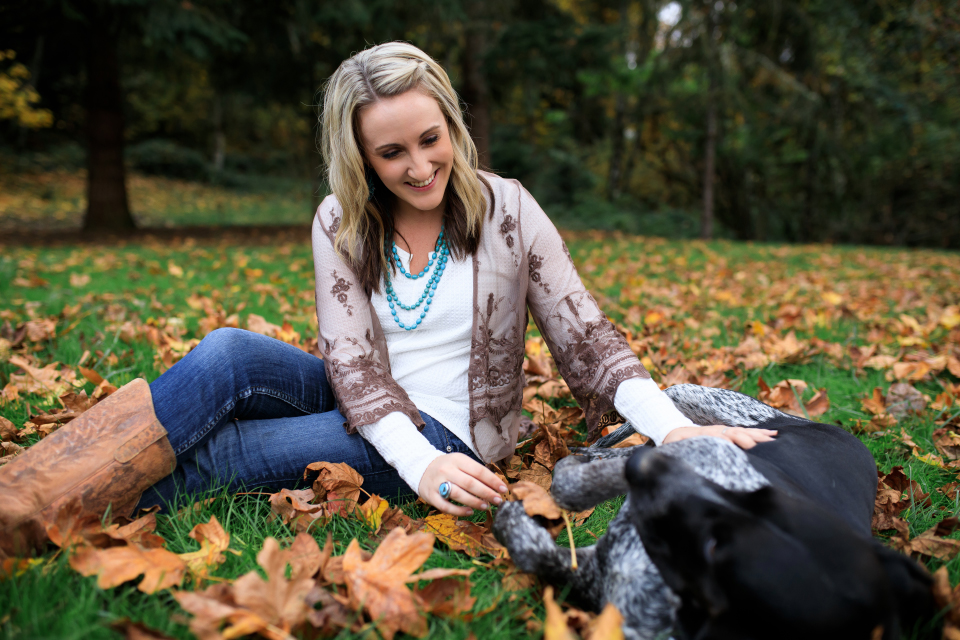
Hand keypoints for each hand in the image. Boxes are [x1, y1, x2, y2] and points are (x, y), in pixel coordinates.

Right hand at [419, 453, 507, 515]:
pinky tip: (470, 512)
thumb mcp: (460, 462)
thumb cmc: (448, 467)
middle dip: (487, 493)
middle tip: (498, 500)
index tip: (503, 489)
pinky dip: (459, 511)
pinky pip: (446, 506)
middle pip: (470, 483)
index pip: (478, 470)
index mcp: (457, 460)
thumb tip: (495, 485)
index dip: (492, 481)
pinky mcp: (430, 496)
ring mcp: (437, 483)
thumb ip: (475, 472)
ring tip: (486, 506)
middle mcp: (447, 470)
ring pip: (458, 494)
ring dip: (475, 502)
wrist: (421, 468)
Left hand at [662, 425, 776, 449]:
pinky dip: (760, 432)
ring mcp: (725, 430)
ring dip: (760, 435)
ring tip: (775, 440)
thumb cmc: (676, 443)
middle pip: (738, 433)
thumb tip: (694, 452)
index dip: (731, 443)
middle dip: (752, 439)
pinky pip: (747, 431)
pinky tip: (773, 434)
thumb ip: (686, 448)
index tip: (743, 449)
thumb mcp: (677, 447)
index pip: (721, 438)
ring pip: (745, 432)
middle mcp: (718, 431)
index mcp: (706, 435)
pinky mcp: (729, 431)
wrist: (674, 431)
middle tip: (769, 446)